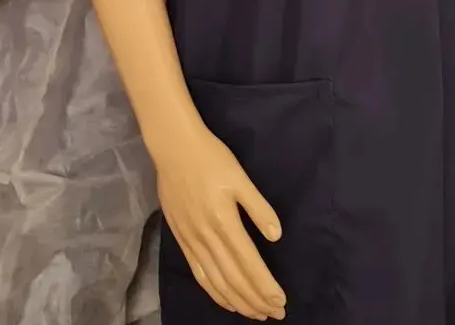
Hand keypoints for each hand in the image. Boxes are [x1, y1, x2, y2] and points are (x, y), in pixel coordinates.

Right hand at [155, 122, 286, 320]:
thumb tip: (276, 236)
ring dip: (238, 302)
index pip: (249, 265)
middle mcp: (207, 236)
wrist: (173, 146)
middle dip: (256, 301)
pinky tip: (226, 301)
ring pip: (216, 282)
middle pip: (234, 279)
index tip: (282, 302)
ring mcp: (191, 240)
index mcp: (225, 221)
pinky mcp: (181, 238)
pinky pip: (198, 274)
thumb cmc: (211, 158)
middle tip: (276, 314)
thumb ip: (258, 207)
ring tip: (256, 314)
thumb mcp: (240, 177)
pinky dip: (214, 292)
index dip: (265, 287)